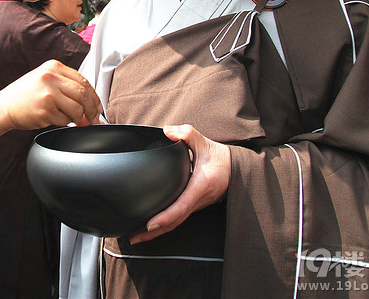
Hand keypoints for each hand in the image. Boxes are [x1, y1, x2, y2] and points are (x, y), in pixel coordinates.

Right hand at [0, 60, 101, 129]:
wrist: (3, 107)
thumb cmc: (25, 95)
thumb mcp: (45, 79)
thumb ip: (67, 86)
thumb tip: (91, 104)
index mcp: (54, 66)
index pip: (84, 81)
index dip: (94, 97)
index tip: (97, 107)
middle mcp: (51, 77)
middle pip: (84, 95)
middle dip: (92, 110)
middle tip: (93, 118)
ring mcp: (48, 93)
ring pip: (77, 109)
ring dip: (79, 118)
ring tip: (73, 120)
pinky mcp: (45, 110)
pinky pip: (65, 120)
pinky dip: (65, 123)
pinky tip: (55, 118)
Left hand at [129, 124, 230, 243]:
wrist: (235, 169)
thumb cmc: (219, 158)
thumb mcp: (204, 142)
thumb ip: (186, 134)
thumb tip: (168, 131)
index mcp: (200, 186)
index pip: (181, 206)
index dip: (165, 217)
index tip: (149, 224)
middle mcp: (198, 200)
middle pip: (174, 221)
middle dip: (153, 233)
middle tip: (133, 238)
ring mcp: (196, 205)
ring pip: (175, 223)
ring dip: (156, 232)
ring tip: (136, 237)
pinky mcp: (192, 205)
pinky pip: (177, 218)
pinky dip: (163, 225)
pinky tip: (150, 228)